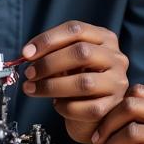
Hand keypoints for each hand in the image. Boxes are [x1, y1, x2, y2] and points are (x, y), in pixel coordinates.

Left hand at [20, 21, 128, 143]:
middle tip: (29, 73)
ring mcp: (118, 82)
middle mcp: (116, 58)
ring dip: (51, 86)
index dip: (48, 39)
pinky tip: (57, 105)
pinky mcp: (113, 107)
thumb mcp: (67, 61)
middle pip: (81, 52)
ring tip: (32, 89)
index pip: (76, 30)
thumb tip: (29, 54)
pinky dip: (65, 108)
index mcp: (104, 38)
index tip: (26, 52)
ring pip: (83, 83)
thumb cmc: (77, 80)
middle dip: (49, 63)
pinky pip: (86, 108)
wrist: (92, 113)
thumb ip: (53, 54)